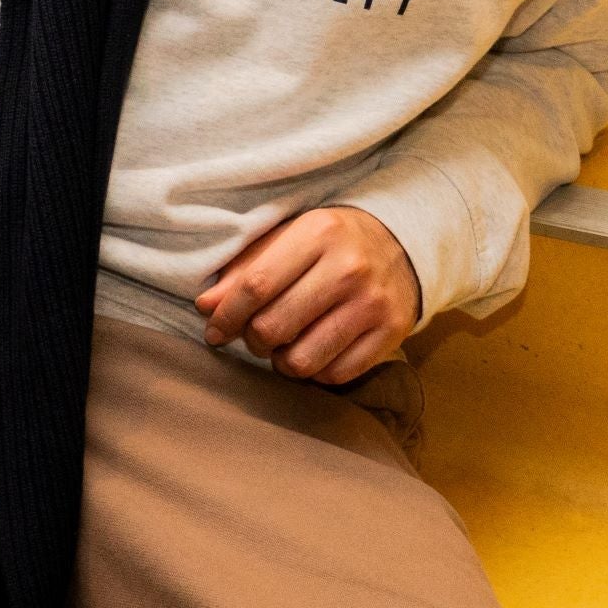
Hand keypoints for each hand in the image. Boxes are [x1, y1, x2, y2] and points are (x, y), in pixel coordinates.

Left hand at [195, 205, 420, 383]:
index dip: (227, 314)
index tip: (213, 329)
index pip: (256, 285)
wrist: (401, 243)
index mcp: (318, 233)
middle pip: (275, 326)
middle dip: (252, 340)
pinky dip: (314, 372)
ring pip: (303, 360)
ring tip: (281, 346)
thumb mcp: (288, 238)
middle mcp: (349, 268)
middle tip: (252, 335)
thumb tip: (205, 306)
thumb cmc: (329, 242)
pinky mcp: (392, 333)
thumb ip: (245, 268)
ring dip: (280, 362)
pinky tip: (311, 352)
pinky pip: (336, 375)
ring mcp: (373, 304)